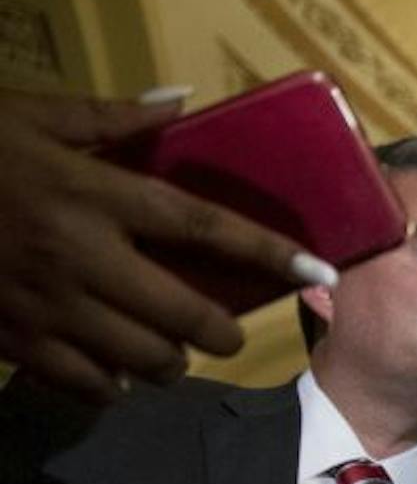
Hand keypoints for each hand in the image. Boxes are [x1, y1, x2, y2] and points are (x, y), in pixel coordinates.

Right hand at [0, 88, 320, 402]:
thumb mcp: (30, 114)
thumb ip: (110, 116)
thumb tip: (181, 98)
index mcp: (92, 194)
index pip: (205, 228)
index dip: (269, 251)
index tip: (319, 269)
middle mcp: (79, 256)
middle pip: (186, 314)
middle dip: (223, 332)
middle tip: (227, 330)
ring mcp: (45, 305)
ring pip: (145, 359)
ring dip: (172, 361)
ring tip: (173, 351)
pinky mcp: (13, 340)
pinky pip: (87, 385)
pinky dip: (113, 385)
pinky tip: (116, 371)